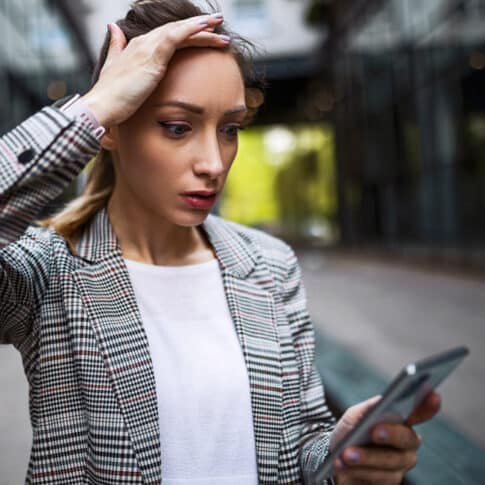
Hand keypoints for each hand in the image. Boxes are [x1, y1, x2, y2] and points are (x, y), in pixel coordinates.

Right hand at [82, 13, 229, 127]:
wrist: (102, 106)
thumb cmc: (111, 97)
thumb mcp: (114, 68)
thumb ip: (117, 48)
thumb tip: (113, 28)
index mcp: (139, 47)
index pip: (168, 36)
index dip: (187, 33)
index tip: (205, 34)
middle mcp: (144, 43)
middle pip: (177, 30)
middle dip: (199, 27)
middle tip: (218, 25)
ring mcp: (148, 47)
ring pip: (180, 31)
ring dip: (202, 27)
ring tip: (220, 25)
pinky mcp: (152, 55)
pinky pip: (176, 36)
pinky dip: (192, 30)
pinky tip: (207, 27)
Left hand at [331, 391, 440, 483]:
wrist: (334, 461)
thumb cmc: (349, 434)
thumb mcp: (355, 416)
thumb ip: (371, 408)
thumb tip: (384, 400)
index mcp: (401, 421)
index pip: (421, 412)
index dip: (429, 405)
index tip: (433, 395)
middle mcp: (406, 444)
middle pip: (407, 439)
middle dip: (391, 434)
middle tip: (374, 431)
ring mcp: (400, 465)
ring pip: (391, 462)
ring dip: (366, 457)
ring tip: (346, 454)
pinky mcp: (389, 483)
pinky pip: (379, 479)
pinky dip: (358, 470)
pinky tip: (342, 464)